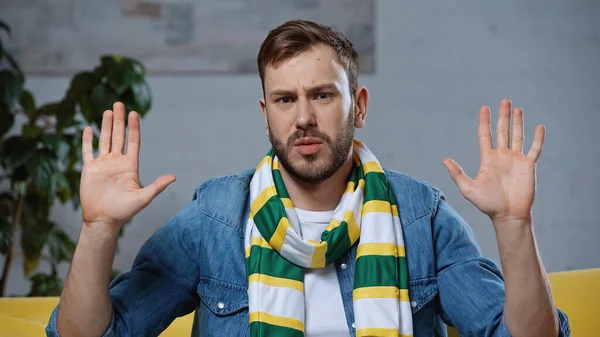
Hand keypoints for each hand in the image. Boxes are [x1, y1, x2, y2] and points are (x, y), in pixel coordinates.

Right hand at [80, 102, 175, 230]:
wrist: (103, 220)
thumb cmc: (124, 211)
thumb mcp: (143, 198)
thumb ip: (157, 186)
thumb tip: (174, 177)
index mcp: (130, 165)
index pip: (133, 141)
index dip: (133, 127)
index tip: (134, 113)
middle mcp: (117, 162)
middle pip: (118, 136)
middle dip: (119, 120)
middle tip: (119, 104)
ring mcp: (103, 164)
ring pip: (104, 140)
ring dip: (105, 125)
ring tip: (107, 111)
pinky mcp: (89, 169)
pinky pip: (87, 151)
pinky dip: (87, 140)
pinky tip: (88, 129)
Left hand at [443, 99, 544, 225]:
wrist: (508, 215)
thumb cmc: (488, 204)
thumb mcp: (468, 189)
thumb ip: (457, 174)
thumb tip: (444, 160)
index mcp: (488, 160)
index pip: (485, 136)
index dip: (484, 122)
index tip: (484, 108)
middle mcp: (502, 157)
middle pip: (502, 131)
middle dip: (503, 116)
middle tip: (504, 101)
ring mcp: (516, 160)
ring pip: (517, 136)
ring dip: (518, 122)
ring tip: (517, 108)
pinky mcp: (528, 166)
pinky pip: (534, 149)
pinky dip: (537, 138)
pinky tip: (538, 127)